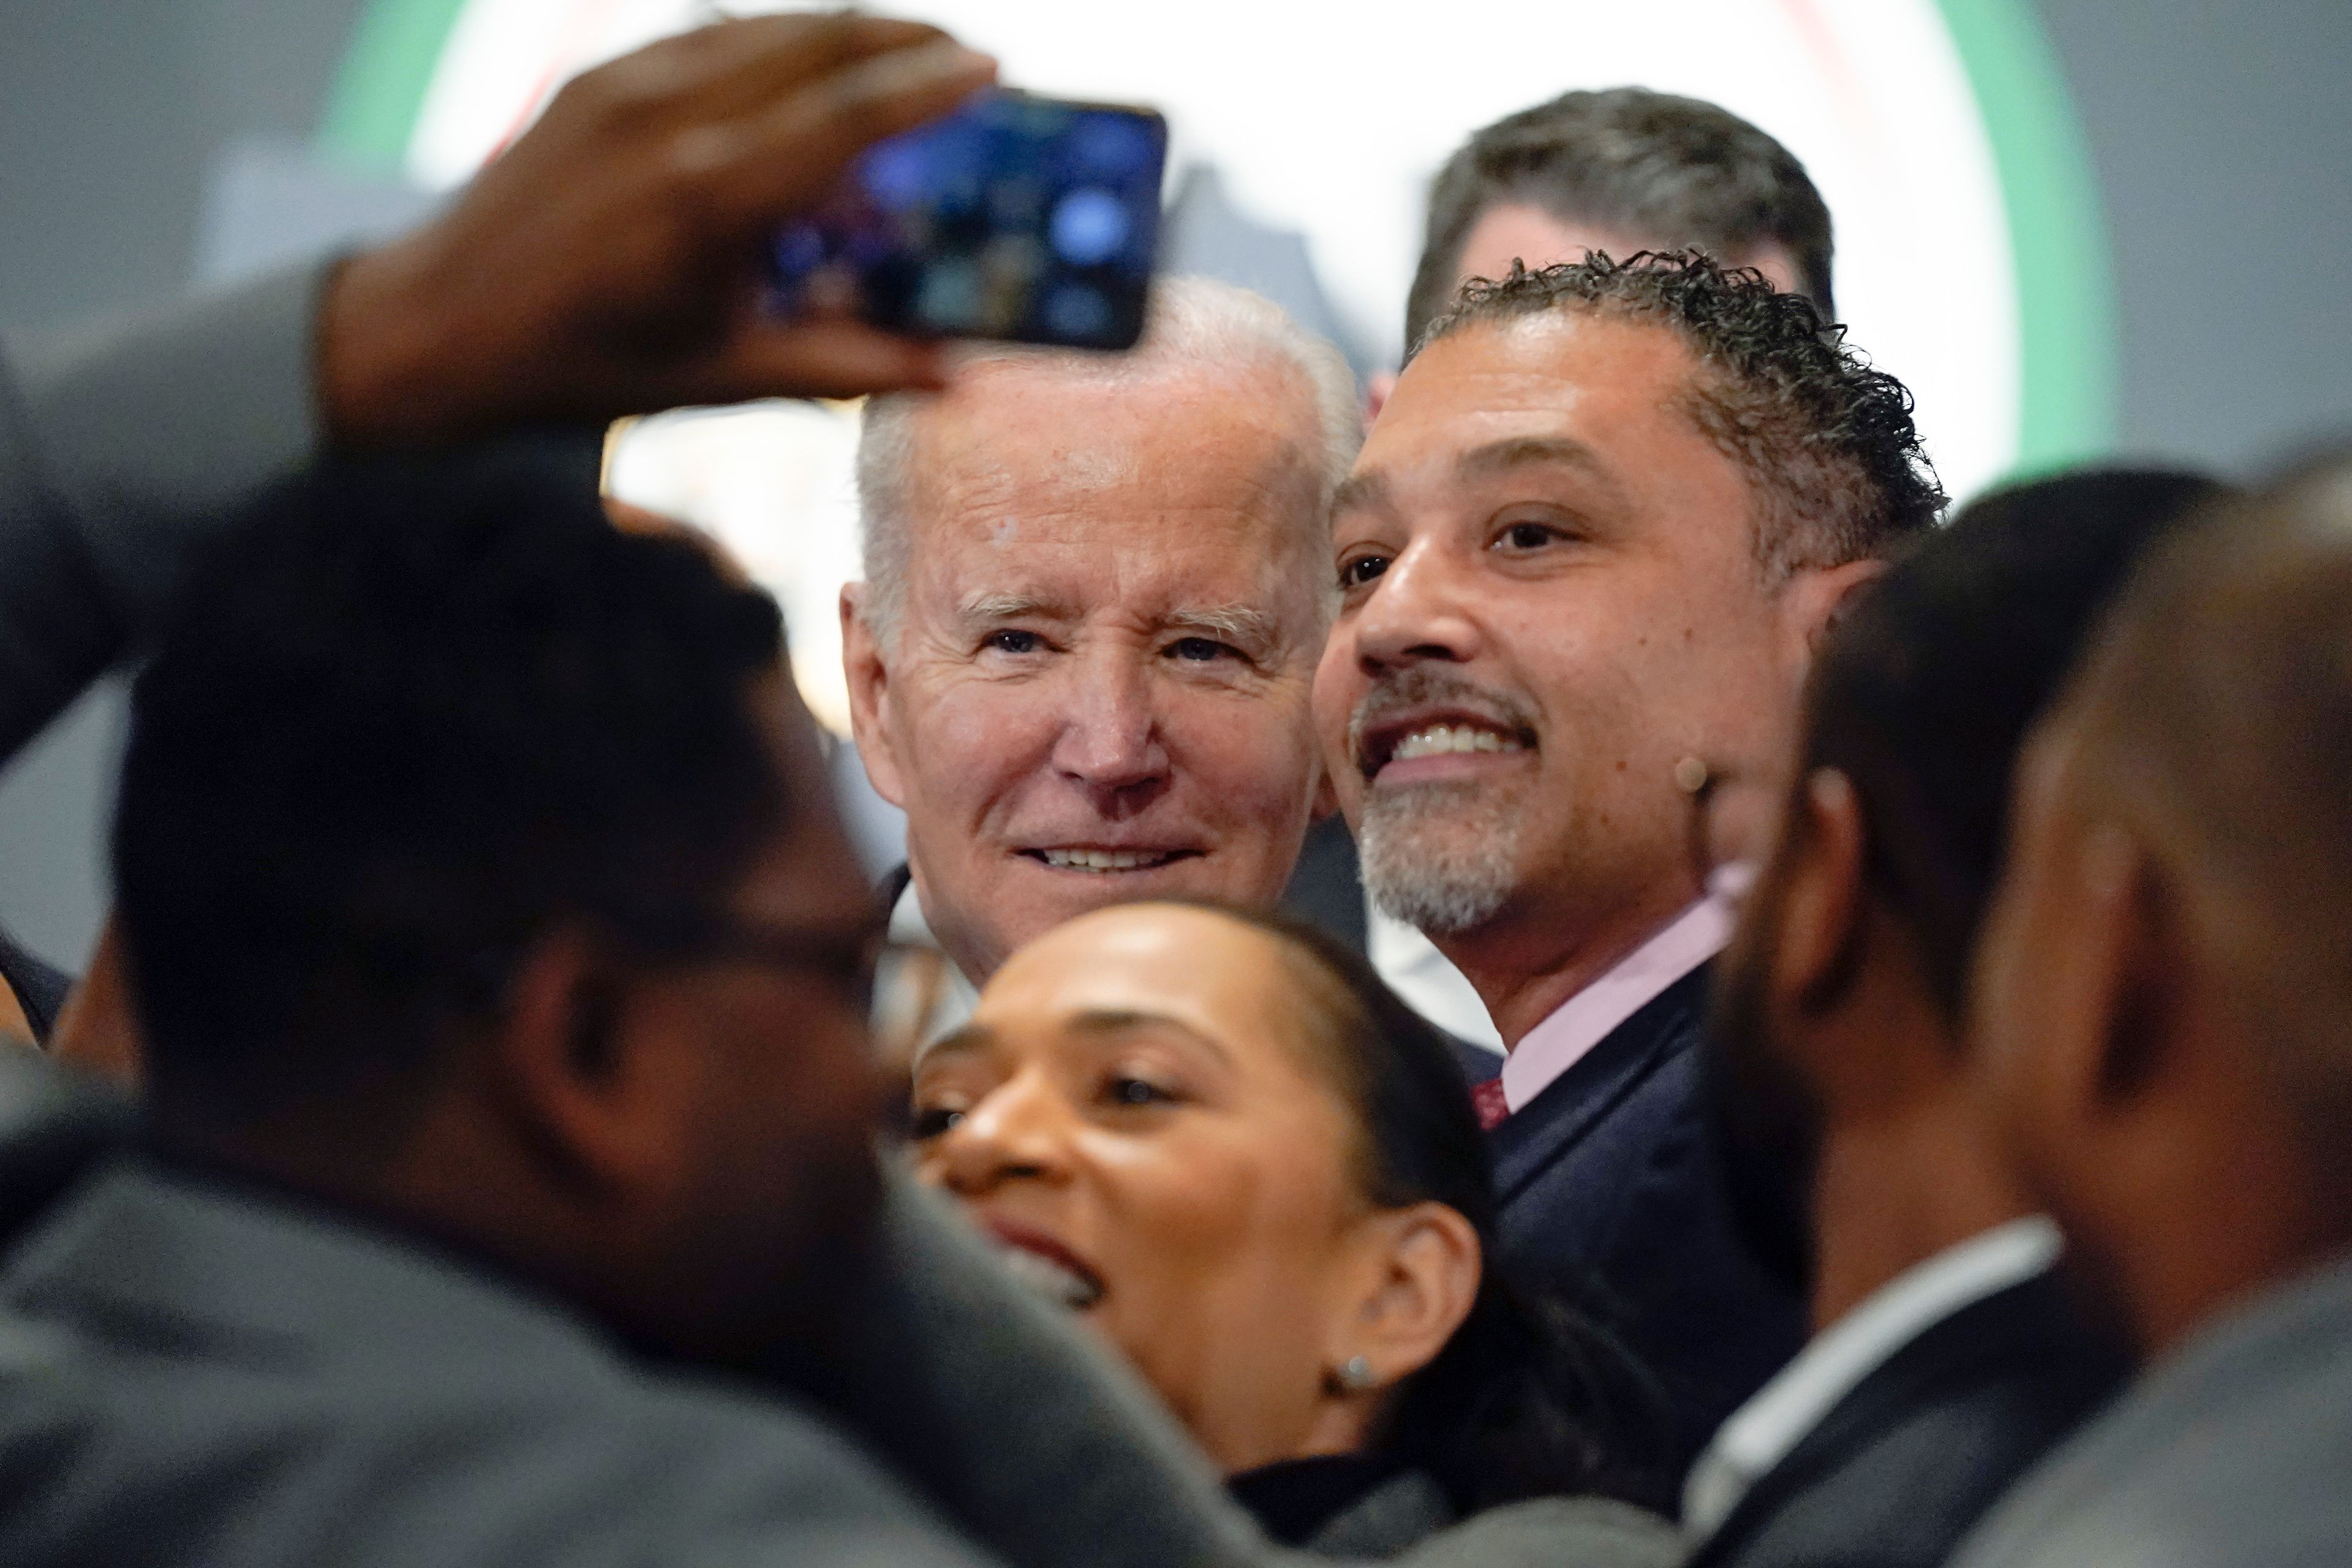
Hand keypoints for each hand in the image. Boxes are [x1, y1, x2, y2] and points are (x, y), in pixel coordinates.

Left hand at [319, 13, 994, 444]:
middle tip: (967, 54)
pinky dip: (774, 44)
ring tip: (905, 51)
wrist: (437, 328)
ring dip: (844, 32)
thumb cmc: (583, 366)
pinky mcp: (596, 78)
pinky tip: (808, 66)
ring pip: (766, 28)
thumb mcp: (723, 376)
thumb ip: (845, 366)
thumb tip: (953, 376)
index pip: (844, 117)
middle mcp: (668, 123)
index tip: (989, 67)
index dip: (925, 86)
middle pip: (816, 44)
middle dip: (903, 39)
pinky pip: (710, 38)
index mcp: (705, 202)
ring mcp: (624, 87)